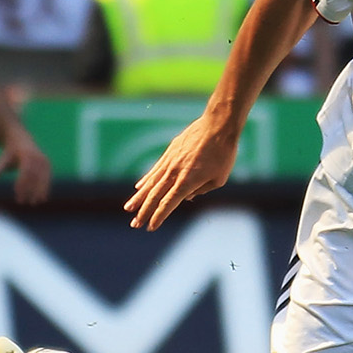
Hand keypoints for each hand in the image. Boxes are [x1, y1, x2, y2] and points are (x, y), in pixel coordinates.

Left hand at [0, 134, 51, 204]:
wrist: (21, 139)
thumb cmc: (10, 152)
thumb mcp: (3, 160)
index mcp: (27, 155)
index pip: (25, 172)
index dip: (22, 183)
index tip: (16, 194)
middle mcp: (38, 157)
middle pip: (35, 176)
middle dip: (30, 190)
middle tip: (23, 202)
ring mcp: (44, 160)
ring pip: (43, 178)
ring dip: (40, 192)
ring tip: (35, 203)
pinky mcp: (48, 164)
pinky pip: (47, 178)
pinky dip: (45, 188)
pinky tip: (43, 199)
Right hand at [123, 117, 239, 230]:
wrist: (218, 125)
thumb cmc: (223, 153)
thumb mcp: (219, 179)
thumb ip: (201, 190)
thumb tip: (187, 197)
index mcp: (187, 182)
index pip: (168, 204)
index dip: (158, 217)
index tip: (150, 227)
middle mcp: (175, 173)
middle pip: (155, 196)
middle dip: (143, 212)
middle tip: (134, 224)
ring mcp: (170, 161)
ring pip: (150, 183)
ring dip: (138, 197)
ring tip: (128, 208)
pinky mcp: (170, 152)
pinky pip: (155, 169)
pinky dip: (146, 179)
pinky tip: (138, 187)